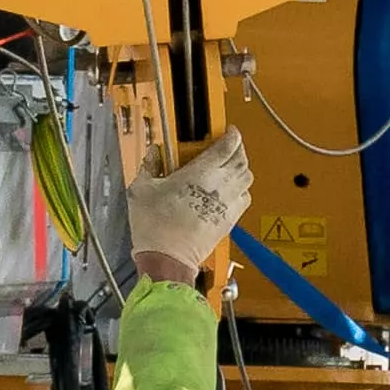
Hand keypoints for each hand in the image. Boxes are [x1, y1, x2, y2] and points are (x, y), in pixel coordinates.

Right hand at [125, 135, 252, 278]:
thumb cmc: (155, 227)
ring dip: (241, 167)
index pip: (228, 145)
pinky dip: (241, 189)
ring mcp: (228, 203)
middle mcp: (220, 185)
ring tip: (230, 166)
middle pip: (242, 159)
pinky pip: (245, 197)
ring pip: (247, 177)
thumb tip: (154, 153)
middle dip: (237, 148)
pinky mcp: (230, 220)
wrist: (167, 258)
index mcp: (201, 172)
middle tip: (228, 145)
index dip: (231, 134)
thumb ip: (149, 165)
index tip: (228, 130)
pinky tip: (229, 189)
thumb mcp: (142, 189)